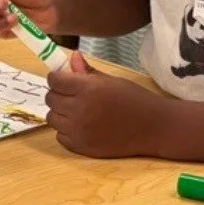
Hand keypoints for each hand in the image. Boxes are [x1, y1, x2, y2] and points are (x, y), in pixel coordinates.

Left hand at [46, 51, 172, 157]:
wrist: (152, 127)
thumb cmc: (133, 98)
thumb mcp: (111, 80)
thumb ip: (87, 71)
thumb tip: (72, 57)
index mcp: (88, 88)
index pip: (55, 81)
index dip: (56, 78)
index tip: (61, 78)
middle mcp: (80, 109)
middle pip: (51, 99)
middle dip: (57, 93)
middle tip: (69, 93)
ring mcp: (80, 131)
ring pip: (52, 118)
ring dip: (59, 112)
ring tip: (74, 109)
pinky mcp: (82, 148)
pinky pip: (60, 137)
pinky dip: (65, 130)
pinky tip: (79, 125)